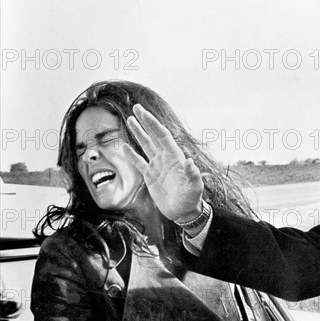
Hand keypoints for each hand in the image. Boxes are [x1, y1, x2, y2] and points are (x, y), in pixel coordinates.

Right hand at [125, 104, 203, 221]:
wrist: (184, 212)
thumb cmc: (191, 199)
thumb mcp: (194, 187)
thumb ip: (193, 175)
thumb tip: (191, 162)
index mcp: (175, 157)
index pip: (162, 136)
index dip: (152, 124)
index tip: (143, 113)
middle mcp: (165, 158)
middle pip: (153, 136)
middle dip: (145, 122)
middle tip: (136, 107)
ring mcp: (157, 166)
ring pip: (146, 145)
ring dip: (138, 133)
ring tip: (130, 120)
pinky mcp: (150, 176)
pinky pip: (139, 162)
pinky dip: (131, 155)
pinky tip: (124, 147)